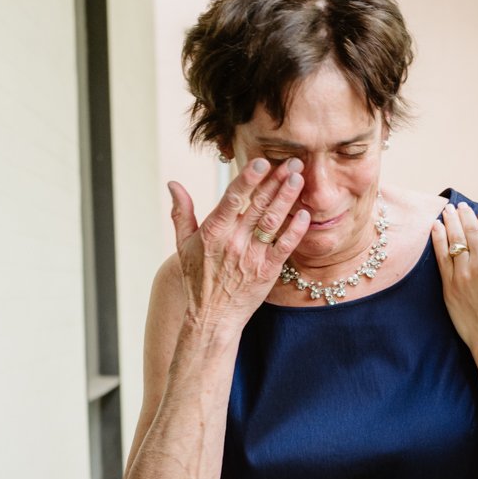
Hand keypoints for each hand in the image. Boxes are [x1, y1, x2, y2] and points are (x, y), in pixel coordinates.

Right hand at [168, 157, 308, 330]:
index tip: (262, 162)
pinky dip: (295, 230)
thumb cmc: (197, 279)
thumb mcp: (182, 245)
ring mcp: (252, 257)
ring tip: (299, 178)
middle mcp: (233, 242)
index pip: (232, 199)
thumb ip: (181, 212)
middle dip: (276, 181)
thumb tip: (173, 184)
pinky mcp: (267, 271)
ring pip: (273, 221)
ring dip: (287, 198)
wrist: (212, 317)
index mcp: (213, 232)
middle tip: (292, 161)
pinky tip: (304, 213)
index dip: (248, 179)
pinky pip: (284, 247)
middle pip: (258, 205)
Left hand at [430, 200, 477, 354]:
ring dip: (451, 221)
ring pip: (455, 240)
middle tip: (462, 206)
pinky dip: (438, 239)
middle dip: (466, 215)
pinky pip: (442, 257)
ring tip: (448, 211)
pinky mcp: (450, 286)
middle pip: (472, 231)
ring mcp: (464, 275)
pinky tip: (436, 228)